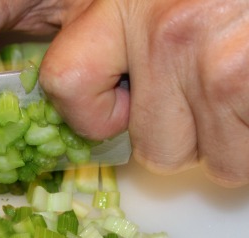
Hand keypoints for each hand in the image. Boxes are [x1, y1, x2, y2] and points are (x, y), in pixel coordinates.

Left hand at [40, 0, 248, 186]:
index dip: (92, 112)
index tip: (121, 105)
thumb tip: (116, 96)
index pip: (66, 80)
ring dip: (236, 141)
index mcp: (125, 1)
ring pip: (219, 163)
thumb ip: (125, 31)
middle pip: (156, 149)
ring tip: (247, 86)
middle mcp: (167, 33)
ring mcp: (221, 65)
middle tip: (215, 91)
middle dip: (188, 136)